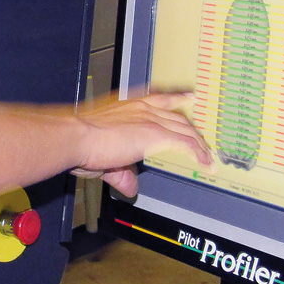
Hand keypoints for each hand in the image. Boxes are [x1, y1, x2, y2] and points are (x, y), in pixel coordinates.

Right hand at [70, 92, 213, 196]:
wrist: (76, 137)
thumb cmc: (80, 141)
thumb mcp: (105, 157)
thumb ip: (122, 172)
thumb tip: (130, 186)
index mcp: (129, 106)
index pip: (160, 99)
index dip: (177, 98)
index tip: (189, 97)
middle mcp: (142, 109)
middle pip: (178, 118)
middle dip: (192, 130)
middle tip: (203, 140)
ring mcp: (151, 119)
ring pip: (185, 130)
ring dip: (199, 144)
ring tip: (207, 157)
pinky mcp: (156, 134)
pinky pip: (185, 143)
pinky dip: (197, 153)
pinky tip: (204, 162)